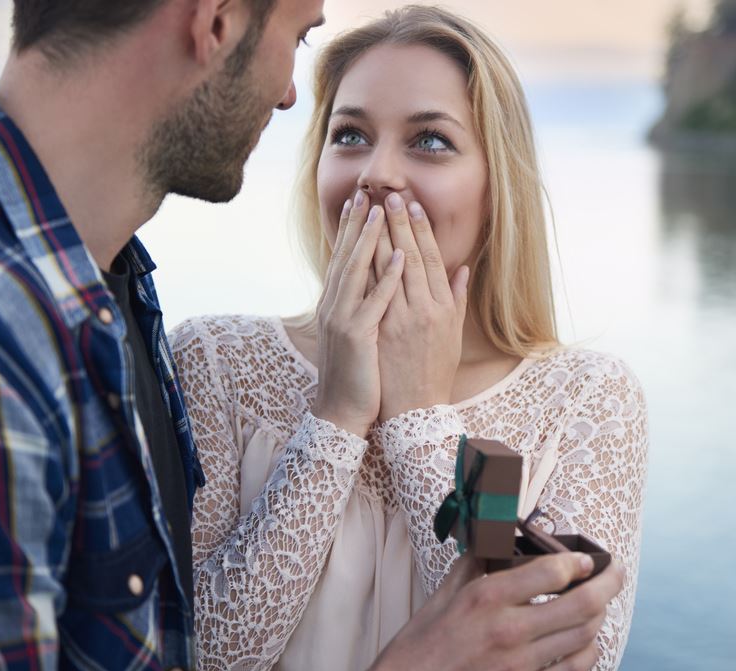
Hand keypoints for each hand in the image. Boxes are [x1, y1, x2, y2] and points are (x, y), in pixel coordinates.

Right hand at [311, 190, 405, 437]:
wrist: (342, 412)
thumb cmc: (357, 376)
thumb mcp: (360, 335)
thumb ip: (366, 306)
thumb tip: (373, 290)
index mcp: (336, 305)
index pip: (344, 260)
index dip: (352, 231)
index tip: (361, 203)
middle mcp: (334, 307)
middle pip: (347, 257)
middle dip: (358, 224)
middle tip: (367, 193)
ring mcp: (343, 320)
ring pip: (358, 271)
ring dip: (371, 239)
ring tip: (384, 212)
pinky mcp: (358, 335)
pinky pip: (376, 301)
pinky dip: (389, 277)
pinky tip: (400, 256)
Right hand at [360, 553, 625, 670]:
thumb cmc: (418, 649)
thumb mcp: (441, 598)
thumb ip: (473, 567)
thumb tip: (495, 544)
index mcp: (486, 598)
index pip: (552, 572)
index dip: (579, 561)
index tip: (586, 559)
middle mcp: (509, 630)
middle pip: (583, 604)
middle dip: (609, 583)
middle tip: (616, 572)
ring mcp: (520, 666)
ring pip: (584, 637)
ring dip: (599, 618)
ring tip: (600, 606)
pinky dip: (586, 652)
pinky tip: (584, 642)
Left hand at [373, 193, 469, 420]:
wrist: (416, 410)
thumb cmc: (434, 372)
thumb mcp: (453, 335)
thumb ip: (457, 299)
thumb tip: (462, 269)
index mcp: (444, 308)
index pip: (432, 259)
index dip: (422, 231)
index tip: (412, 206)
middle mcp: (425, 309)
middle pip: (412, 257)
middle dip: (400, 225)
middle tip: (390, 195)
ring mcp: (402, 319)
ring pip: (391, 270)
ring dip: (381, 237)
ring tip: (373, 211)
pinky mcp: (383, 331)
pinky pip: (374, 292)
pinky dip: (369, 267)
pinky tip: (363, 246)